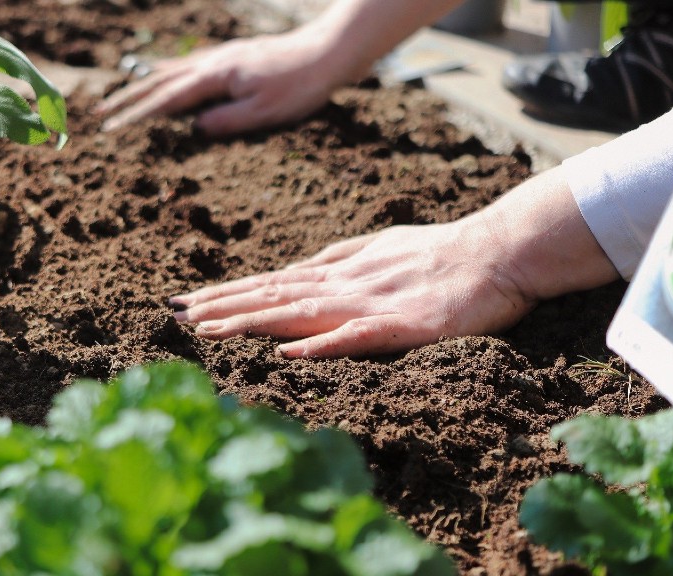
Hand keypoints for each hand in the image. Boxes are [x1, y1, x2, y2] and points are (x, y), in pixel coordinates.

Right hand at [96, 30, 345, 135]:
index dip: (137, 116)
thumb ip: (226, 121)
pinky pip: (189, 64)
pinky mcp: (233, 56)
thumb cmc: (300, 86)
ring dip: (143, 84)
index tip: (112, 129)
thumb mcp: (264, 113)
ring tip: (121, 96)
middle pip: (160, 81)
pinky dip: (168, 72)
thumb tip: (195, 129)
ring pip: (172, 70)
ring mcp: (222, 56)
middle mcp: (213, 62)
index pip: (166, 100)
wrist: (327, 52)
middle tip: (100, 113)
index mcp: (216, 77)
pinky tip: (165, 75)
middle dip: (128, 99)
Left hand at [169, 221, 536, 357]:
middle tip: (172, 315)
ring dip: (251, 321)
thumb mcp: (379, 249)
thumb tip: (297, 269)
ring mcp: (371, 303)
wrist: (500, 250)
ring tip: (206, 330)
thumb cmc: (441, 252)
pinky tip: (287, 352)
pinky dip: (320, 344)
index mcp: (339, 271)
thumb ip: (338, 259)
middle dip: (220, 307)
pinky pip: (356, 336)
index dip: (226, 293)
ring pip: (299, 313)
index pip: (270, 283)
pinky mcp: (403, 324)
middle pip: (272, 296)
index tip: (184, 302)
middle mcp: (344, 284)